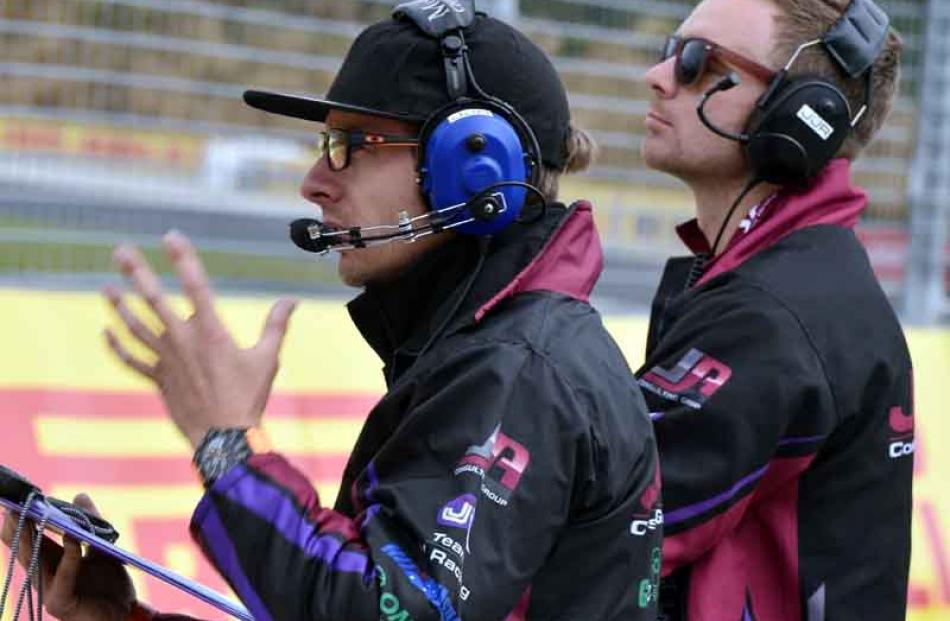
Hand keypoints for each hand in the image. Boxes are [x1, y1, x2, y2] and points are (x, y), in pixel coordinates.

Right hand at [1, 494, 134, 620]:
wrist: (127, 613)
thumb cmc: (111, 584)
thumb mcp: (103, 547)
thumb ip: (93, 523)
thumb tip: (79, 495)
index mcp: (52, 561)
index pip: (31, 538)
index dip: (22, 520)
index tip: (16, 499)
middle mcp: (45, 576)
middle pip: (26, 547)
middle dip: (19, 526)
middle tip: (14, 503)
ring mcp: (50, 590)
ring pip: (37, 561)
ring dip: (33, 537)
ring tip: (31, 514)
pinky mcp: (61, 603)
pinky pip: (63, 577)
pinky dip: (68, 557)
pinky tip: (73, 540)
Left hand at [104, 231, 297, 447]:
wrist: (224, 438)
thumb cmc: (249, 397)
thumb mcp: (269, 358)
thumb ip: (276, 325)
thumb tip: (292, 300)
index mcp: (211, 331)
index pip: (195, 284)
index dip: (182, 257)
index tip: (171, 236)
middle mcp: (183, 340)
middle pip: (153, 299)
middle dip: (136, 272)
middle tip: (120, 251)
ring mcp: (167, 360)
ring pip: (136, 327)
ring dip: (120, 305)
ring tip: (107, 287)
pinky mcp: (159, 379)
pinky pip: (131, 360)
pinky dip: (117, 346)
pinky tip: (106, 332)